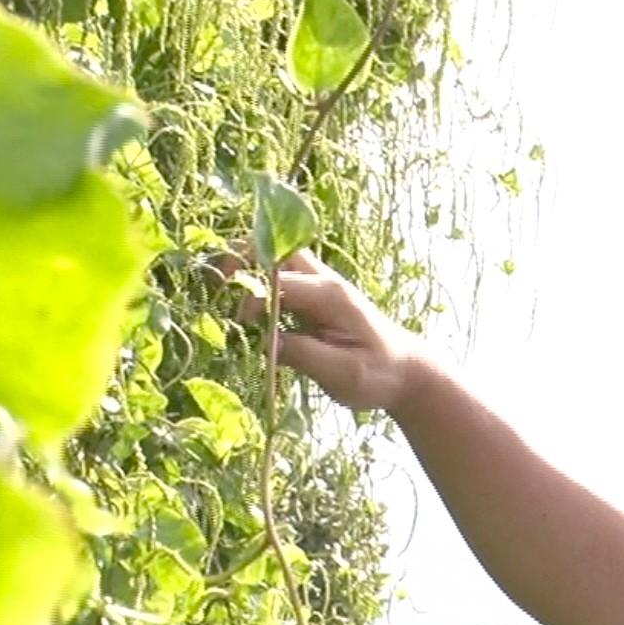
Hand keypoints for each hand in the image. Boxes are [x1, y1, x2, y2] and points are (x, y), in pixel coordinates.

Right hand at [229, 248, 431, 412]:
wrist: (405, 371)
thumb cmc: (379, 374)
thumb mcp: (345, 373)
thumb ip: (305, 355)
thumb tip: (265, 343)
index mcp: (331, 295)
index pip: (280, 282)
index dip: (253, 299)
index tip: (241, 326)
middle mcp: (322, 282)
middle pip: (274, 250)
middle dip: (241, 260)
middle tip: (218, 286)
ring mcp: (316, 288)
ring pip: (272, 260)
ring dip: (245, 270)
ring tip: (222, 294)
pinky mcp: (309, 300)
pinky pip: (276, 281)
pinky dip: (254, 286)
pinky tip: (240, 310)